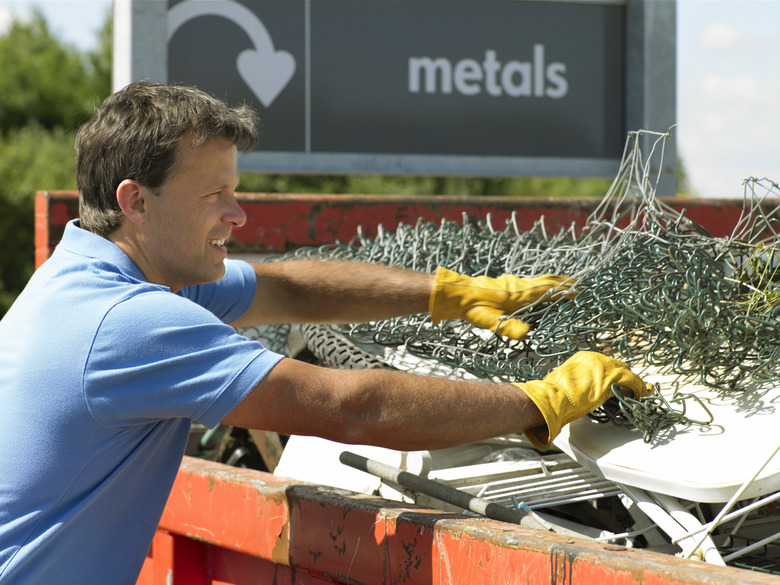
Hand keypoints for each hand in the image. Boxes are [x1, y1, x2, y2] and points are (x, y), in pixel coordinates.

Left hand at [428, 267, 573, 338]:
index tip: (579, 292)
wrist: (456, 294)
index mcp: (519, 294)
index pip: (547, 290)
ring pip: (539, 280)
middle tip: (580, 284)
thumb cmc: (473, 307)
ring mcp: (513, 283)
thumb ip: (509, 327)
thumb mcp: (490, 320)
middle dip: (564, 283)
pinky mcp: (506, 284)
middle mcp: (519, 286)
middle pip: (547, 281)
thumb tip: (527, 335)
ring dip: (554, 281)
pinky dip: (542, 282)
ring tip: (566, 283)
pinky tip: (540, 287)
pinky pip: (531, 281)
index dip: (564, 291)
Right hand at [512, 351, 653, 449]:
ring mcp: (604, 367)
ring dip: (633, 383)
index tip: (616, 383)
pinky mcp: (612, 378)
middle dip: (624, 377)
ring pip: (626, 372)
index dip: (612, 374)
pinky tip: (640, 395)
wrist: (553, 397)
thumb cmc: (555, 394)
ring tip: (638, 393)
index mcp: (582, 358)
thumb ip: (576, 382)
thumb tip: (578, 390)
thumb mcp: (566, 382)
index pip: (604, 364)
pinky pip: (632, 381)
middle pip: (617, 365)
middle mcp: (595, 358)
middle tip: (629, 388)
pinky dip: (638, 388)